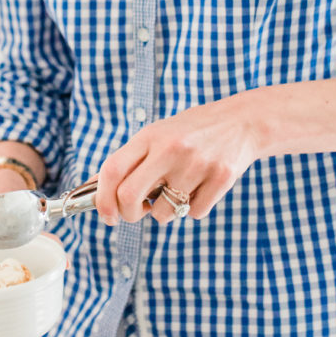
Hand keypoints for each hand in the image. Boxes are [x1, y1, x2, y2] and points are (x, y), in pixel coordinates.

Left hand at [96, 97, 263, 225]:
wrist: (241, 121)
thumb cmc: (190, 132)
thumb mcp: (157, 135)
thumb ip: (130, 161)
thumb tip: (93, 188)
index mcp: (150, 136)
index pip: (112, 170)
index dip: (102, 199)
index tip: (107, 215)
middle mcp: (171, 149)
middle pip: (129, 196)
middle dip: (128, 214)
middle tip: (137, 212)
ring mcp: (197, 164)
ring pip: (163, 212)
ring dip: (165, 212)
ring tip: (177, 191)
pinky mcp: (221, 178)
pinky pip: (194, 213)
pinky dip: (192, 208)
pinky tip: (200, 188)